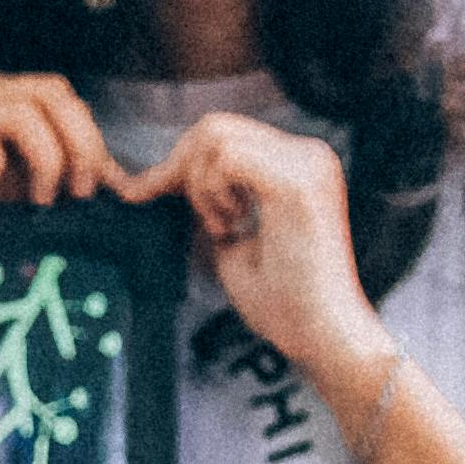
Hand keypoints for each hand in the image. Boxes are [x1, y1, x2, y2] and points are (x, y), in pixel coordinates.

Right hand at [0, 72, 122, 206]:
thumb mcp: (18, 196)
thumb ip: (60, 181)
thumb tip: (115, 184)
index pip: (62, 96)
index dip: (89, 138)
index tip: (94, 190)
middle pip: (51, 92)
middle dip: (77, 145)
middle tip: (75, 195)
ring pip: (20, 110)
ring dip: (46, 158)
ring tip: (40, 203)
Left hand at [125, 110, 385, 404]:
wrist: (321, 336)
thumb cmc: (284, 303)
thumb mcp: (235, 242)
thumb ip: (213, 206)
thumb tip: (170, 181)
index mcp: (300, 167)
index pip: (227, 137)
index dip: (181, 165)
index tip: (143, 192)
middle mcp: (309, 155)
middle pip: (215, 126)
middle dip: (182, 170)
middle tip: (198, 221)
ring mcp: (307, 164)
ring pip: (216, 136)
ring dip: (201, 185)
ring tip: (224, 227)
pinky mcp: (296, 181)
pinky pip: (226, 159)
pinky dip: (212, 192)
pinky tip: (231, 226)